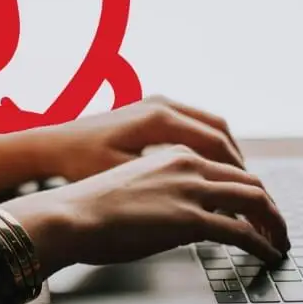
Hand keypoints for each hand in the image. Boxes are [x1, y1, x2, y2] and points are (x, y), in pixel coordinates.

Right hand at [0, 146, 289, 276]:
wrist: (69, 215)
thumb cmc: (88, 207)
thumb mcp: (130, 187)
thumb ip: (160, 192)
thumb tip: (171, 215)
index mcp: (174, 154)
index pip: (227, 167)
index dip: (248, 189)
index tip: (255, 208)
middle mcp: (189, 165)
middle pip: (250, 181)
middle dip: (270, 206)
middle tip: (277, 226)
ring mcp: (191, 191)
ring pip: (255, 201)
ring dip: (274, 223)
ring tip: (280, 242)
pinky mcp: (191, 220)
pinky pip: (242, 232)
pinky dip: (262, 244)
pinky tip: (268, 255)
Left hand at [28, 95, 246, 182]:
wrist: (52, 143)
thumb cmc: (80, 163)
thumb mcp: (123, 177)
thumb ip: (164, 184)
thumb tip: (205, 200)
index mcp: (158, 118)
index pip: (214, 142)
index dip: (236, 170)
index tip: (248, 194)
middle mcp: (161, 104)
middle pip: (218, 130)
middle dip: (237, 162)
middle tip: (250, 190)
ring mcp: (156, 103)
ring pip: (208, 124)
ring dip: (224, 152)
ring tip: (235, 181)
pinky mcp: (150, 109)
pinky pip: (192, 124)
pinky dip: (207, 145)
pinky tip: (209, 168)